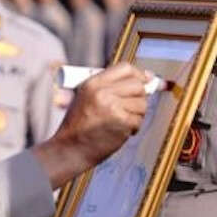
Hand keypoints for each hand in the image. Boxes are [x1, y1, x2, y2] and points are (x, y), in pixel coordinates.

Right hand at [33, 63, 148, 187]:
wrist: (71, 148)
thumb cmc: (79, 125)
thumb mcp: (85, 96)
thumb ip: (108, 86)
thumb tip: (146, 78)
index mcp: (93, 83)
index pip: (125, 68)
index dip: (138, 74)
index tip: (145, 80)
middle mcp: (103, 92)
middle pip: (137, 85)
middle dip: (140, 97)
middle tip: (131, 107)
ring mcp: (113, 107)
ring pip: (142, 104)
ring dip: (137, 114)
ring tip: (122, 121)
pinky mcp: (122, 122)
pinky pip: (139, 120)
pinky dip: (134, 127)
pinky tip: (122, 130)